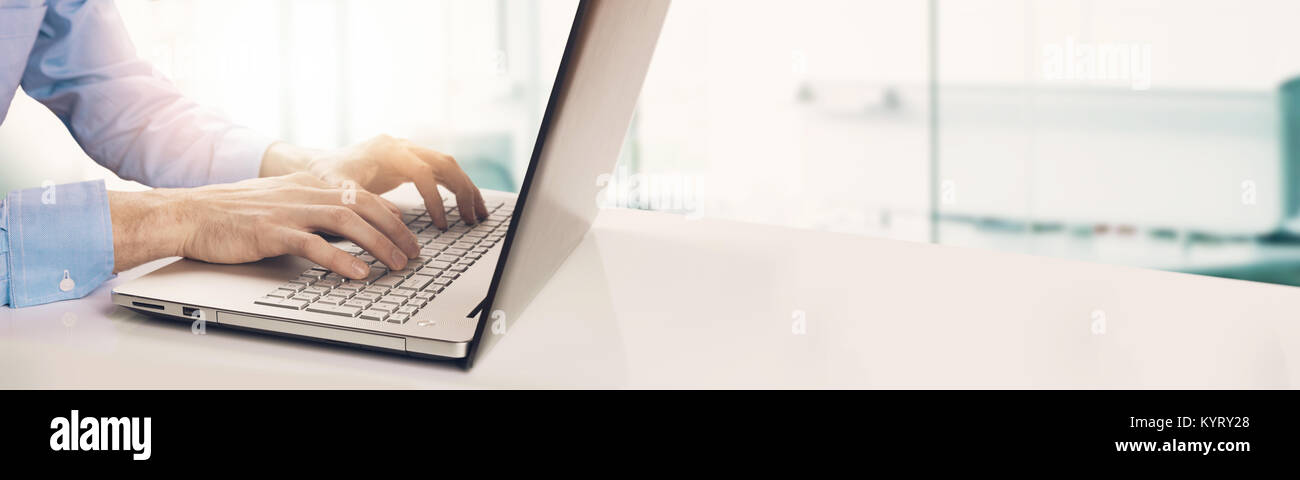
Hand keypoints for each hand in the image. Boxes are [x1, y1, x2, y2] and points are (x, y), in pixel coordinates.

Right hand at [108, 173, 420, 278]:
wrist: (191, 213)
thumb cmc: (233, 213)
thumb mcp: (281, 201)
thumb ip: (312, 208)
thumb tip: (345, 222)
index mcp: (309, 184)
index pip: (362, 195)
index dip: (391, 215)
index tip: (409, 233)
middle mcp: (305, 192)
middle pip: (364, 207)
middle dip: (396, 231)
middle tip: (414, 253)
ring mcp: (290, 210)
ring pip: (348, 222)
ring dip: (379, 244)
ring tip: (398, 264)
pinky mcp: (272, 232)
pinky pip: (314, 245)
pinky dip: (340, 259)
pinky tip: (359, 272)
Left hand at [259, 135, 488, 229]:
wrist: (319, 163)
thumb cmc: (327, 177)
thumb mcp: (338, 189)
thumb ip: (361, 200)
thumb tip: (394, 219)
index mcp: (388, 150)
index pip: (423, 173)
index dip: (435, 199)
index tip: (440, 224)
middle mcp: (403, 146)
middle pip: (445, 164)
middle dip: (463, 192)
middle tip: (472, 219)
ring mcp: (409, 151)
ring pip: (449, 166)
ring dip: (466, 189)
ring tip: (477, 215)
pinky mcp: (411, 160)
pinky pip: (441, 172)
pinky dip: (456, 188)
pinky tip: (464, 206)